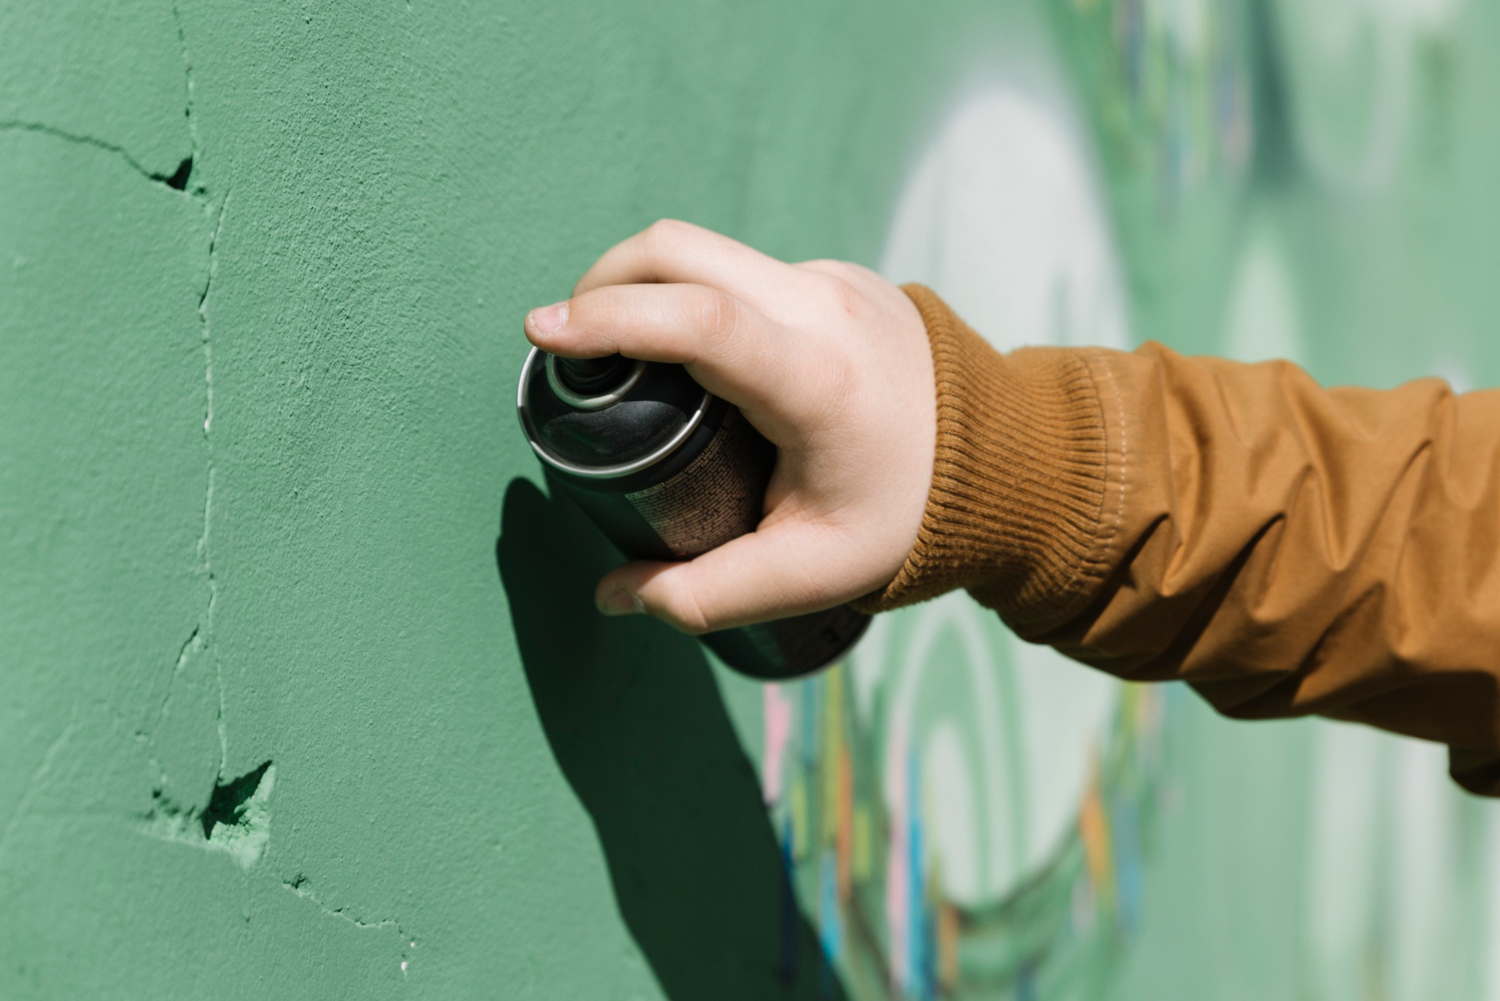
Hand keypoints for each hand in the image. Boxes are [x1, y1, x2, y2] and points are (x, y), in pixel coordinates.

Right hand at [523, 220, 935, 633]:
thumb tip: (614, 597)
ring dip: (647, 283)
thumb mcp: (811, 574)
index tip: (543, 333)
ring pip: (708, 251)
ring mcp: (834, 280)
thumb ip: (706, 594)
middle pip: (681, 250)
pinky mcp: (837, 276)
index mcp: (817, 380)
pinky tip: (688, 349)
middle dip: (604, 282)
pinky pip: (742, 267)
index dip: (608, 318)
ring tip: (614, 345)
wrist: (1008, 461)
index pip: (695, 319)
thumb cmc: (909, 520)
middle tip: (566, 338)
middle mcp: (825, 308)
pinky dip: (694, 293)